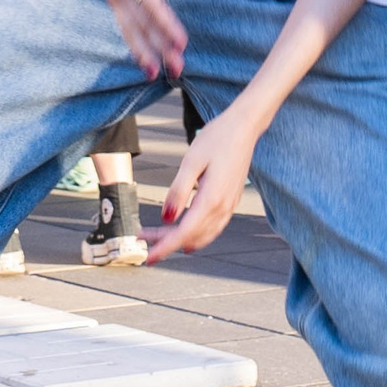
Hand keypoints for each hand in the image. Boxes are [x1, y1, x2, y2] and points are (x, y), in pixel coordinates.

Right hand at [95, 0, 187, 77]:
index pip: (152, 7)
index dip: (167, 26)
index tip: (182, 44)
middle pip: (140, 24)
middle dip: (159, 48)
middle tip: (177, 68)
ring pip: (129, 30)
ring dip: (144, 53)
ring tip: (157, 74)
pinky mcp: (113, 0)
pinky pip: (125, 26)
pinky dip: (134, 45)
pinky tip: (145, 60)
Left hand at [149, 103, 257, 258]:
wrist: (244, 128)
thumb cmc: (216, 139)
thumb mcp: (191, 161)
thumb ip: (178, 191)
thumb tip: (167, 218)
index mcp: (212, 199)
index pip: (184, 233)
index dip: (165, 247)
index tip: (148, 258)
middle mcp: (223, 208)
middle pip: (191, 237)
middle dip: (166, 242)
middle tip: (142, 239)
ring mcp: (229, 206)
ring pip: (202, 235)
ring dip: (179, 239)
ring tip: (156, 235)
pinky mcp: (230, 201)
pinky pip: (212, 227)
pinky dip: (194, 233)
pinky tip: (182, 230)